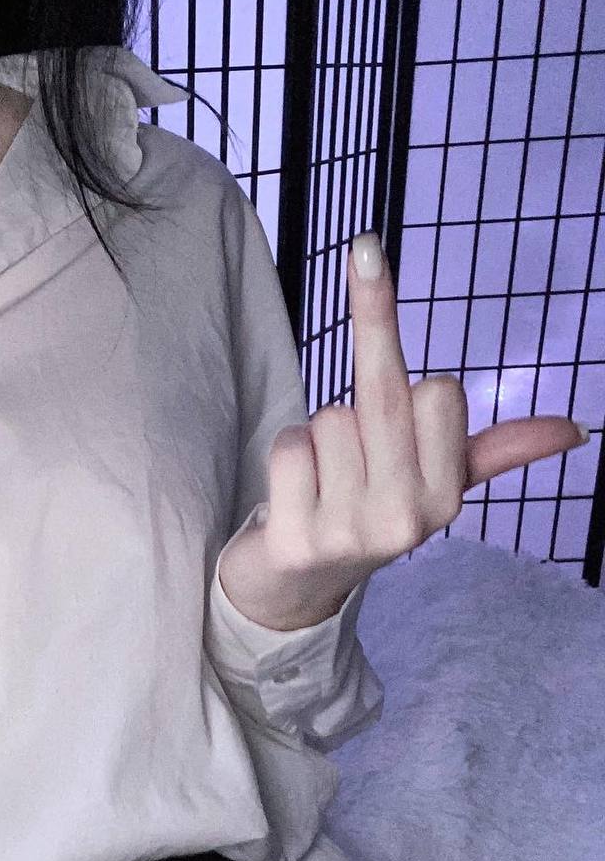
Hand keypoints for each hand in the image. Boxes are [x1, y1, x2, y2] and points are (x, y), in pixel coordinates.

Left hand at [220, 231, 589, 630]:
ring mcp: (350, 532)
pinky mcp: (297, 540)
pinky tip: (295, 492)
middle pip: (385, 393)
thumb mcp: (435, 485)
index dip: (413, 387)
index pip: (440, 393)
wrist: (300, 586)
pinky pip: (289, 448)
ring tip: (322, 476)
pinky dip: (286, 455)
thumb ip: (495, 451)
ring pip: (329, 417)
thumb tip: (575, 429)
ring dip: (317, 434)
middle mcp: (405, 517)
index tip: (399, 404)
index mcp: (446, 496)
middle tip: (366, 274)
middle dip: (373, 324)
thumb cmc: (366, 513)